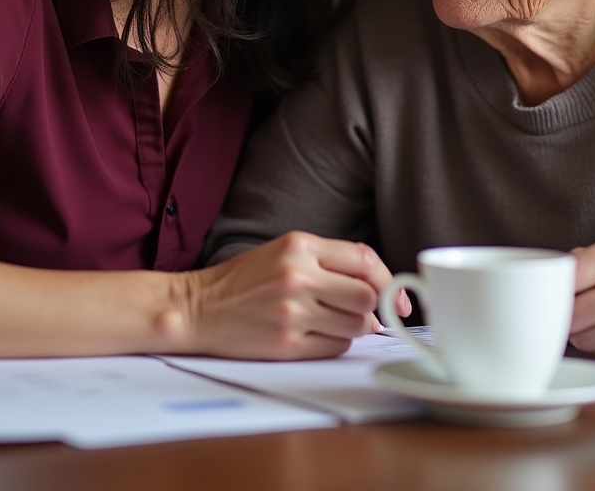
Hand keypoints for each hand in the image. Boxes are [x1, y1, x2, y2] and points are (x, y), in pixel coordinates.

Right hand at [162, 232, 410, 359]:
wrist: (197, 307)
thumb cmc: (243, 279)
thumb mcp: (285, 251)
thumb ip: (330, 262)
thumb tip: (379, 289)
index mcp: (300, 246)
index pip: (365, 260)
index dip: (390, 281)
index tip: (398, 296)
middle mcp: (298, 276)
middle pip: (367, 296)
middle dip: (374, 307)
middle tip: (367, 312)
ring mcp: (292, 312)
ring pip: (357, 325)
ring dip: (356, 327)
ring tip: (334, 321)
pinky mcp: (286, 344)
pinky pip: (335, 348)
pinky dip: (336, 344)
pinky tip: (317, 334)